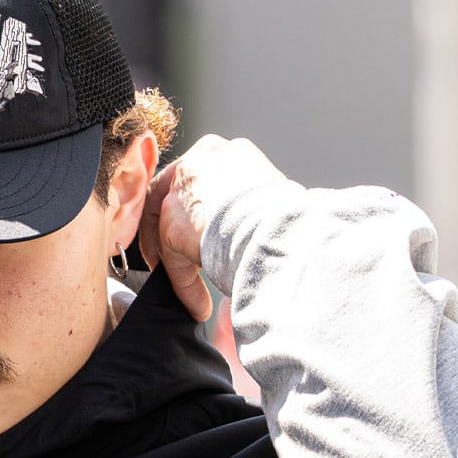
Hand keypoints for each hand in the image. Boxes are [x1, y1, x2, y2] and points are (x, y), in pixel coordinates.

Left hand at [139, 136, 282, 321]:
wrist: (284, 227)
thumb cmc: (291, 218)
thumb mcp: (265, 197)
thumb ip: (243, 204)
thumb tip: (246, 228)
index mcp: (223, 152)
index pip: (193, 176)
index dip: (190, 205)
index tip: (195, 230)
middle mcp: (197, 161)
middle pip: (167, 194)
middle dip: (168, 228)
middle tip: (172, 257)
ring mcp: (180, 191)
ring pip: (166, 227)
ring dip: (174, 260)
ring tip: (187, 288)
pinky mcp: (172, 223)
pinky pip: (173, 258)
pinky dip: (184, 284)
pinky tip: (199, 305)